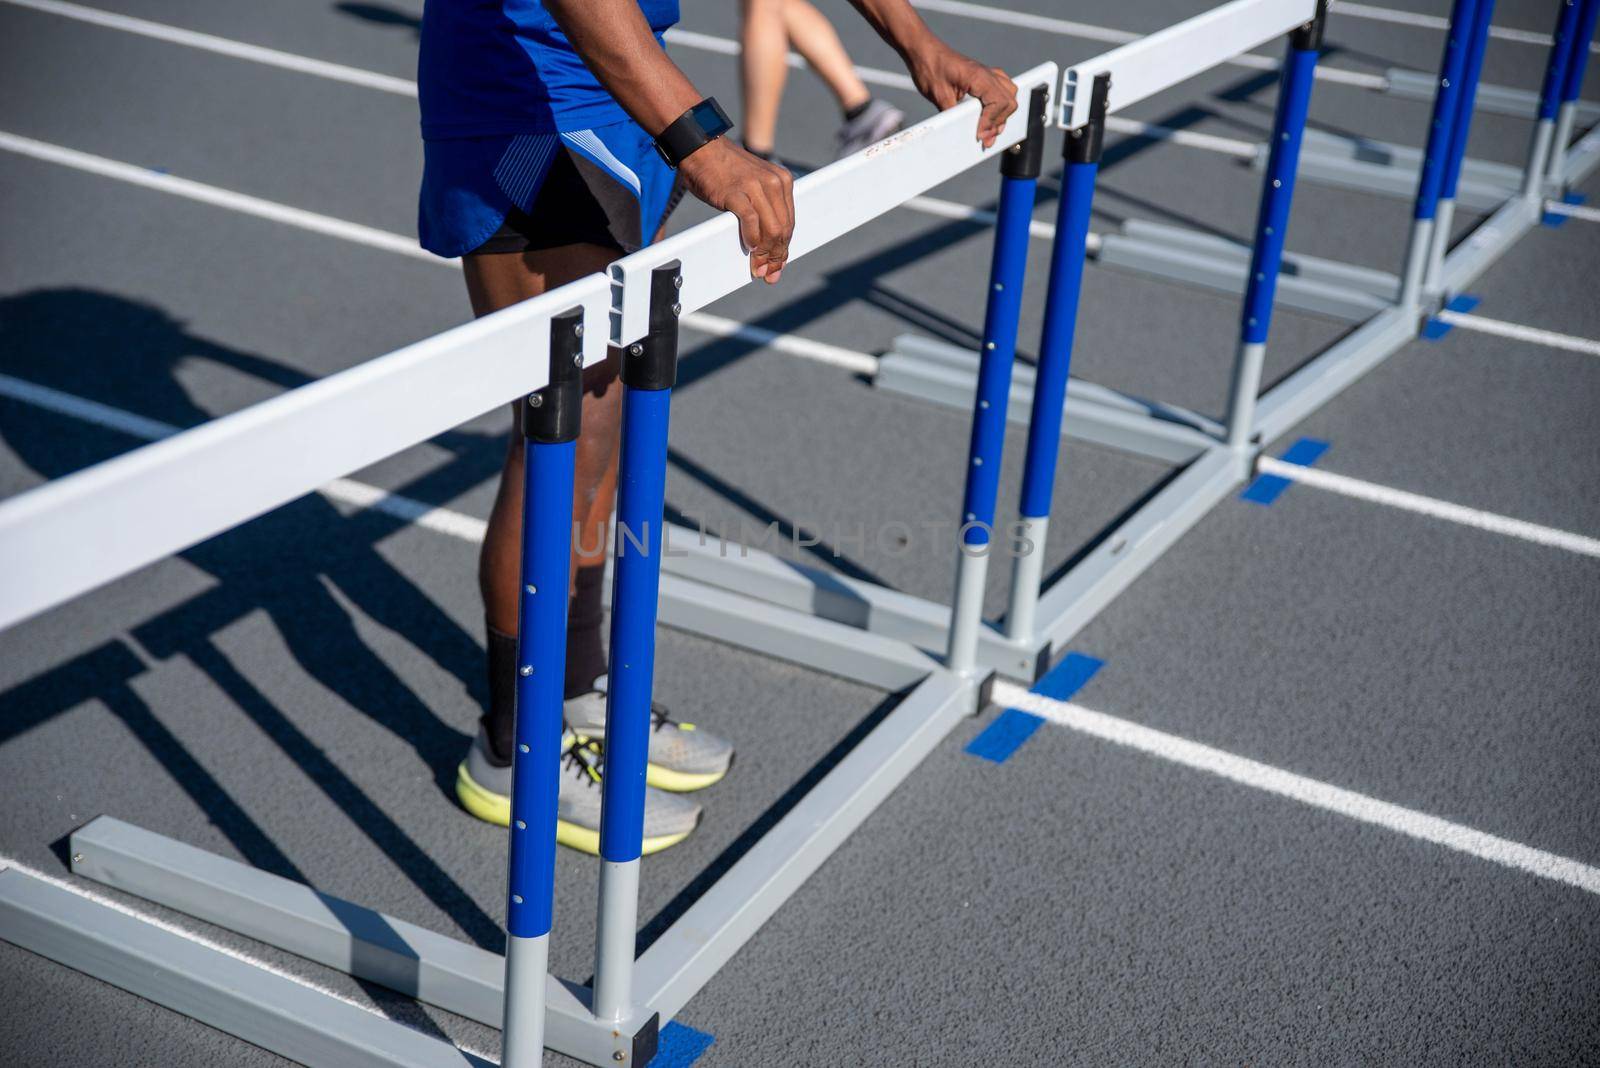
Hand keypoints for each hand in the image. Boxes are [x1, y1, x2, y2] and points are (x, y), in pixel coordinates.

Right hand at [677, 139, 795, 283]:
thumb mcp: (753, 183)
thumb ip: (764, 208)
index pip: (788, 223)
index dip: (784, 248)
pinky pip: (750, 221)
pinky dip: (751, 238)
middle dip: (777, 256)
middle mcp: (773, 183)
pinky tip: (749, 249)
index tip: (779, 265)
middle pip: (782, 229)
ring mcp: (756, 187)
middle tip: (769, 274)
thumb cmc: (723, 170)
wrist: (701, 147)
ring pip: (770, 229)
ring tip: (758, 268)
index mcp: (782, 181)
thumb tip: (765, 243)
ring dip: (765, 253)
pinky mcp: (737, 192)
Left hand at [907, 44, 1017, 148]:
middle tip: (986, 138)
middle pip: (1009, 101)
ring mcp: (988, 73)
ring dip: (1002, 114)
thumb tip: (961, 133)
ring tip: (990, 130)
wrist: (924, 51)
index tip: (980, 135)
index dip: (991, 122)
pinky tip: (991, 115)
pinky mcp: (984, 76)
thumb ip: (952, 114)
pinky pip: (1003, 89)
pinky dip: (1001, 104)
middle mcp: (987, 74)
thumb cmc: (930, 68)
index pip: (998, 103)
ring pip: (1009, 95)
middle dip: (999, 122)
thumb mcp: (938, 95)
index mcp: (978, 76)